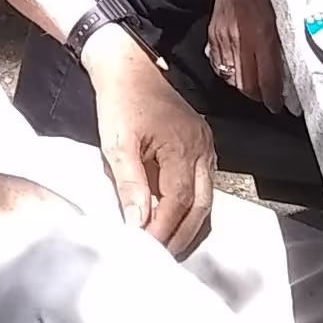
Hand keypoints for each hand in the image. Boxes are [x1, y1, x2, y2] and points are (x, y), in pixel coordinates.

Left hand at [83, 33, 214, 254]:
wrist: (128, 67)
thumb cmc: (120, 101)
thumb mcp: (117, 143)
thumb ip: (130, 185)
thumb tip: (139, 224)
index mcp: (184, 146)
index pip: (180, 201)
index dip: (165, 228)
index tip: (148, 248)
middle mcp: (203, 148)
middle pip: (201, 205)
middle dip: (182, 234)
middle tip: (161, 256)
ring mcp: (205, 145)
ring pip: (205, 197)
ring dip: (187, 223)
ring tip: (165, 243)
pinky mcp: (199, 144)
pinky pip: (201, 183)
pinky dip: (188, 205)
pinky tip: (171, 217)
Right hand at [206, 0, 285, 111]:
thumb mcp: (287, 2)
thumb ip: (290, 32)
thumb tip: (300, 60)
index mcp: (261, 30)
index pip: (266, 78)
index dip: (274, 97)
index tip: (282, 107)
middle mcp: (239, 36)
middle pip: (246, 83)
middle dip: (259, 96)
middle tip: (272, 100)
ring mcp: (223, 33)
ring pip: (230, 75)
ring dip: (243, 86)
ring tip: (256, 88)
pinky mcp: (213, 28)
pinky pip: (217, 61)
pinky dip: (228, 71)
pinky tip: (238, 71)